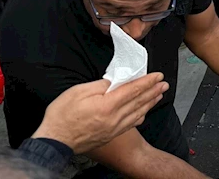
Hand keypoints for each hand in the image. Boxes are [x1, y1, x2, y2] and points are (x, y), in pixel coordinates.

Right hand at [32, 73, 167, 153]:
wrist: (54, 142)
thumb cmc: (62, 116)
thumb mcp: (78, 92)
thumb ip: (100, 85)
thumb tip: (114, 82)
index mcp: (107, 105)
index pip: (133, 90)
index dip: (147, 81)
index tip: (158, 75)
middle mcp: (114, 118)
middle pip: (139, 101)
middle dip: (153, 91)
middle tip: (164, 84)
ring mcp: (113, 128)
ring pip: (138, 113)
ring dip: (150, 102)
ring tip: (159, 95)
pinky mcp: (110, 135)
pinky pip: (130, 124)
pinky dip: (140, 116)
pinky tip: (145, 112)